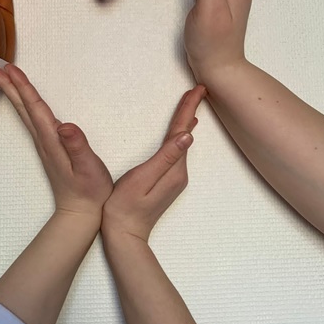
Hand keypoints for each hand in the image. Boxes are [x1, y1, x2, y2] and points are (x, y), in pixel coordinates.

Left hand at [0, 64, 112, 217]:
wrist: (80, 212)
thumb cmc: (89, 190)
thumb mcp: (88, 167)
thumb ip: (77, 146)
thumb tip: (63, 125)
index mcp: (52, 140)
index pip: (35, 108)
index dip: (23, 87)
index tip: (8, 68)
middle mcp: (44, 140)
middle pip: (23, 108)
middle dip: (8, 86)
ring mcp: (44, 144)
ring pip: (24, 113)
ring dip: (13, 93)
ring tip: (2, 77)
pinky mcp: (48, 147)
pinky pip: (31, 119)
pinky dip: (23, 105)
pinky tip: (23, 102)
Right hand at [101, 86, 205, 241]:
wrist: (125, 234)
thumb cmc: (125, 206)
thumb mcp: (143, 178)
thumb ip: (165, 158)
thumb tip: (188, 136)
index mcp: (174, 169)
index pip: (182, 131)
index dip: (188, 108)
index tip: (198, 89)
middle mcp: (179, 172)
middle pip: (184, 134)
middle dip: (190, 110)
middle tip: (199, 89)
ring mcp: (175, 178)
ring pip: (181, 142)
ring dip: (185, 121)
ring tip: (191, 103)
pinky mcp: (168, 181)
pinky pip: (176, 151)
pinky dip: (179, 135)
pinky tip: (182, 131)